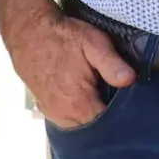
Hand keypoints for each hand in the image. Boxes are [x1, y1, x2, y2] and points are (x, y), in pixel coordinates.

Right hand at [0, 0, 133, 128]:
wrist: (28, 30)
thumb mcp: (93, 43)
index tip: (131, 105)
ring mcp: (52, 113)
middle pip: (94, 128)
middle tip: (116, 97)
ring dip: (90, 115)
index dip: (122, 117)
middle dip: (107, 117)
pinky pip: (66, 119)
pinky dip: (76, 112)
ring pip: (80, 125)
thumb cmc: (62, 36)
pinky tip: (82, 96)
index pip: (109, 126)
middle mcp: (65, 116)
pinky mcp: (45, 107)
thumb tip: (130, 80)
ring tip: (100, 96)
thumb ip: (112, 64)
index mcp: (80, 104)